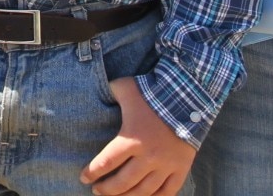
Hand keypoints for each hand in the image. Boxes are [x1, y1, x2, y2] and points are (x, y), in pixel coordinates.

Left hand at [81, 76, 196, 195]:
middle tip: (97, 190)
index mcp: (132, 139)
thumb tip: (97, 89)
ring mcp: (166, 165)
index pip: (106, 162)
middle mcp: (149, 156)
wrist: (188, 98)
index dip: (92, 173)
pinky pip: (167, 192)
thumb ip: (110, 92)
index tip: (84, 178)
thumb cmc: (152, 93)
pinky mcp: (181, 169)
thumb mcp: (126, 88)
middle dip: (106, 189)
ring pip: (143, 191)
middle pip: (123, 182)